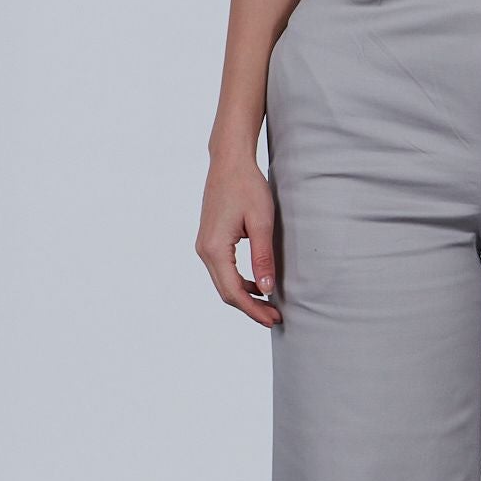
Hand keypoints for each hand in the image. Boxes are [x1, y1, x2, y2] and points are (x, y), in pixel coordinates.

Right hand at [198, 152, 281, 325]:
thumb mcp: (262, 222)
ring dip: (245, 296)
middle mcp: (204, 250)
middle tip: (275, 317)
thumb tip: (266, 290)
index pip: (233, 291)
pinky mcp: (209, 241)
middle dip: (250, 308)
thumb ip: (263, 258)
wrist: (229, 162)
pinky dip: (239, 282)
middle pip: (226, 292)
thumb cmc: (247, 186)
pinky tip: (257, 284)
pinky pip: (223, 270)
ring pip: (223, 283)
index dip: (254, 309)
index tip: (274, 318)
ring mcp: (204, 246)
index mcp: (215, 248)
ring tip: (269, 304)